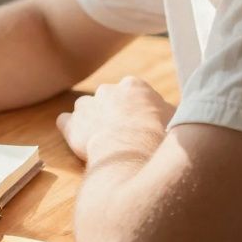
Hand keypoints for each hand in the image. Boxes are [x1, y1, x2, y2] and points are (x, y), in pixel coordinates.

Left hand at [55, 76, 174, 163]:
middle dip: (113, 114)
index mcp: (134, 86)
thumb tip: (171, 115)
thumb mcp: (176, 120)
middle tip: (123, 136)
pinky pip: (66, 122)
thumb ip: (168, 113)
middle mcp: (108, 90)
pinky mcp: (72, 125)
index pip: (132, 93)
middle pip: (108, 99)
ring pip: (86, 109)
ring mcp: (87, 106)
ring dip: (92, 121)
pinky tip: (80, 141)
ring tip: (102, 141)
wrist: (134, 154)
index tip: (141, 125)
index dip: (136, 110)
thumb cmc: (160, 139)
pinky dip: (71, 129)